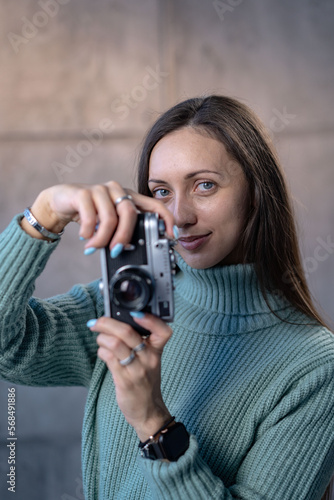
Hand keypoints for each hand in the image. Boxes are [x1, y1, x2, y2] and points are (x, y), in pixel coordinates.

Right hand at [21, 182, 174, 250]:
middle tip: (116, 251)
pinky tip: (85, 237)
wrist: (60, 201)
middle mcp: (117, 190)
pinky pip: (90, 216)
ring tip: (94, 247)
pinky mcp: (83, 193)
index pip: (154, 205)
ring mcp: (100, 189)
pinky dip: (88, 232)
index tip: (170, 236)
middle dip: (124, 237)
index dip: (166, 219)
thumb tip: (128, 250)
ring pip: (110, 218)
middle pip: (130, 213)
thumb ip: (121, 230)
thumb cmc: (89, 212)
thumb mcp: (109, 221)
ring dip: (102, 239)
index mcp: (129, 197)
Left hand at [87, 313, 172, 441]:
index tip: (135, 312)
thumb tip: (115, 321)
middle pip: (128, 332)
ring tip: (99, 339)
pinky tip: (102, 352)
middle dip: (107, 322)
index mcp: (157, 351)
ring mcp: (137, 370)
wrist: (148, 411)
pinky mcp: (125, 381)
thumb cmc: (145, 381)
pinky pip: (109, 359)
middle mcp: (149, 359)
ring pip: (115, 344)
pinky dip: (101, 351)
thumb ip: (138, 342)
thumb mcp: (149, 360)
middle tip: (96, 322)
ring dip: (102, 338)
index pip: (163, 331)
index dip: (150, 319)